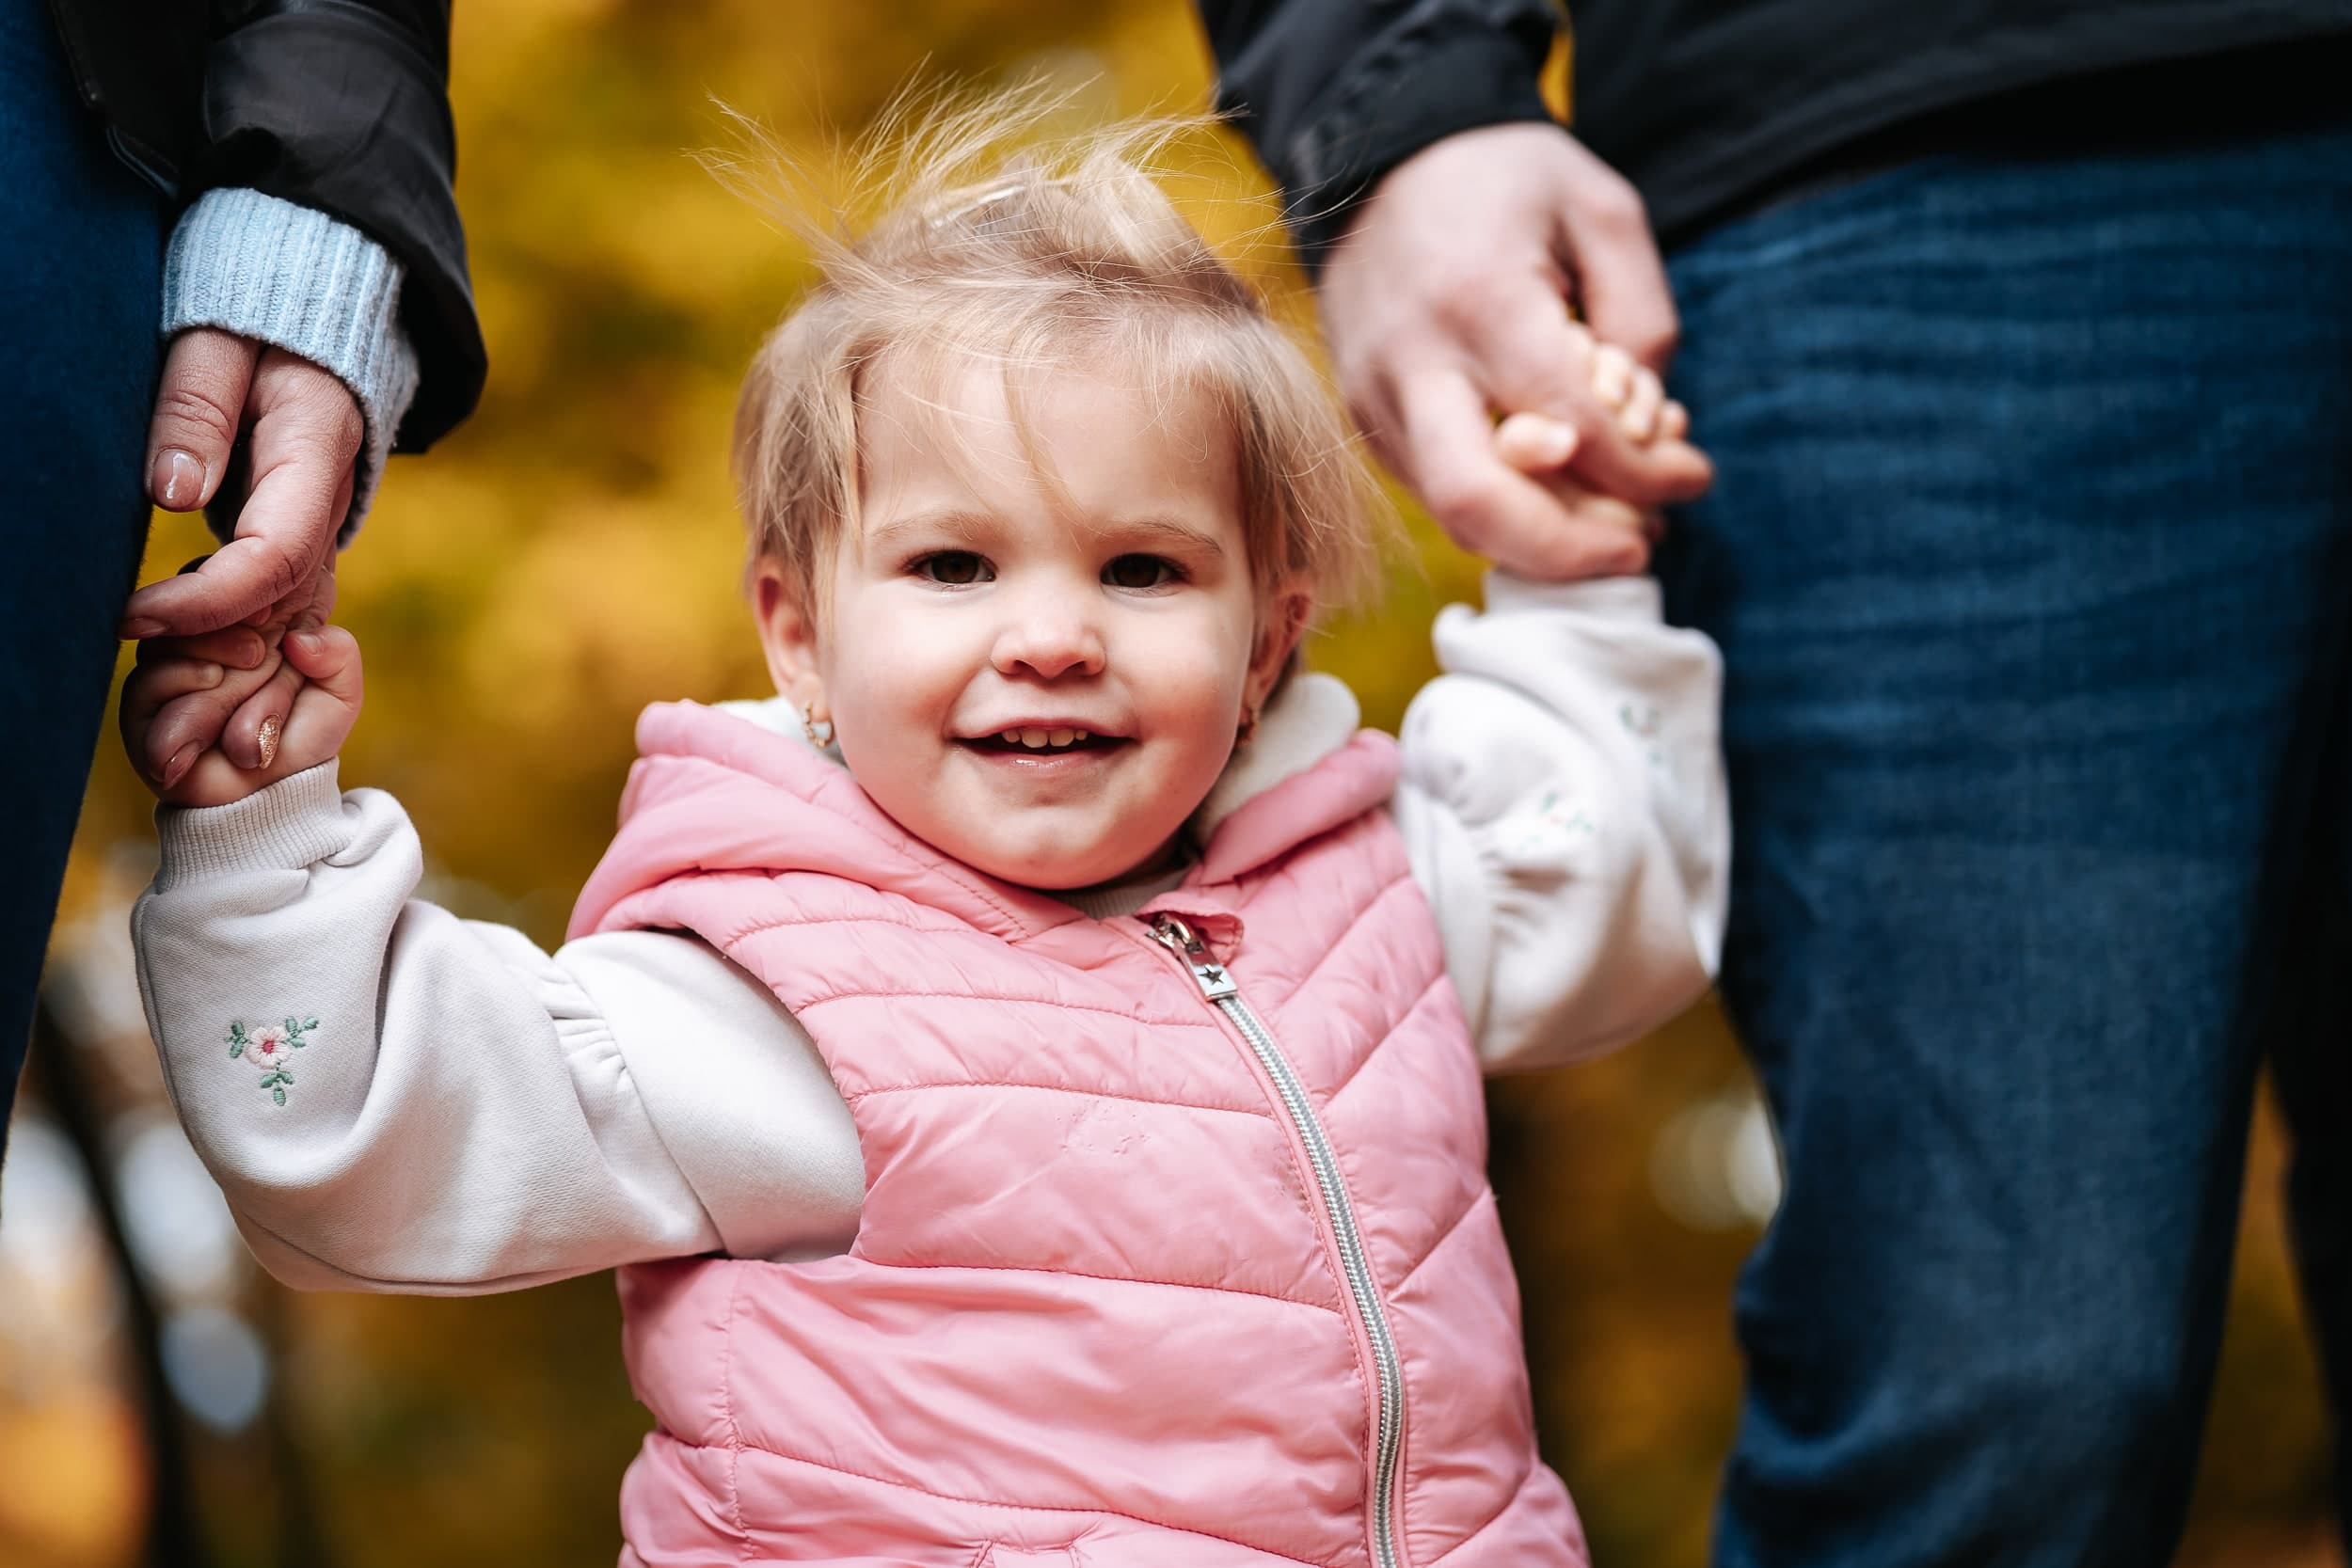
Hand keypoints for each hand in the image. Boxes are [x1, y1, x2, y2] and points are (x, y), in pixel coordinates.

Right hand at [121, 616, 364, 807]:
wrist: (274, 796)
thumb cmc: (299, 738)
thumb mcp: (337, 694)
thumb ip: (337, 656)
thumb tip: (302, 639)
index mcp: (232, 631)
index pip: (216, 585)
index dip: (241, 598)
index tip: (272, 617)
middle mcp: (190, 649)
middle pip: (186, 609)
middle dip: (228, 633)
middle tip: (260, 655)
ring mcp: (161, 679)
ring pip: (164, 643)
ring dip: (212, 666)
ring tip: (239, 684)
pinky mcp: (140, 716)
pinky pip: (145, 684)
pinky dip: (184, 686)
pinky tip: (211, 689)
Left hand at [123, 328, 360, 639]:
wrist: (309, 313)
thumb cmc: (254, 318)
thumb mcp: (214, 341)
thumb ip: (195, 410)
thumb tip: (173, 495)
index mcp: (316, 449)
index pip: (275, 554)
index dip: (208, 599)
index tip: (134, 613)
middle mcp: (330, 499)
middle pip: (284, 595)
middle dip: (209, 630)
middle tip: (124, 627)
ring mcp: (321, 518)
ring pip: (286, 605)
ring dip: (221, 629)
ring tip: (147, 623)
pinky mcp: (300, 526)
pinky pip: (277, 592)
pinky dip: (231, 615)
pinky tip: (176, 609)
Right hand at [1318, 122, 1713, 578]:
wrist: (1379, 160)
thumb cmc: (1503, 180)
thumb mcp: (1604, 210)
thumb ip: (1640, 317)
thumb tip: (1644, 424)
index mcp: (1480, 303)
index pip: (1571, 431)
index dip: (1642, 473)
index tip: (1694, 475)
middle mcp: (1412, 363)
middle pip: (1478, 503)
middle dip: (1568, 550)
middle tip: (1637, 547)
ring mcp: (1375, 398)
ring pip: (1452, 514)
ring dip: (1540, 539)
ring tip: (1612, 520)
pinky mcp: (1365, 418)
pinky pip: (1436, 493)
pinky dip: (1506, 509)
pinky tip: (1558, 486)